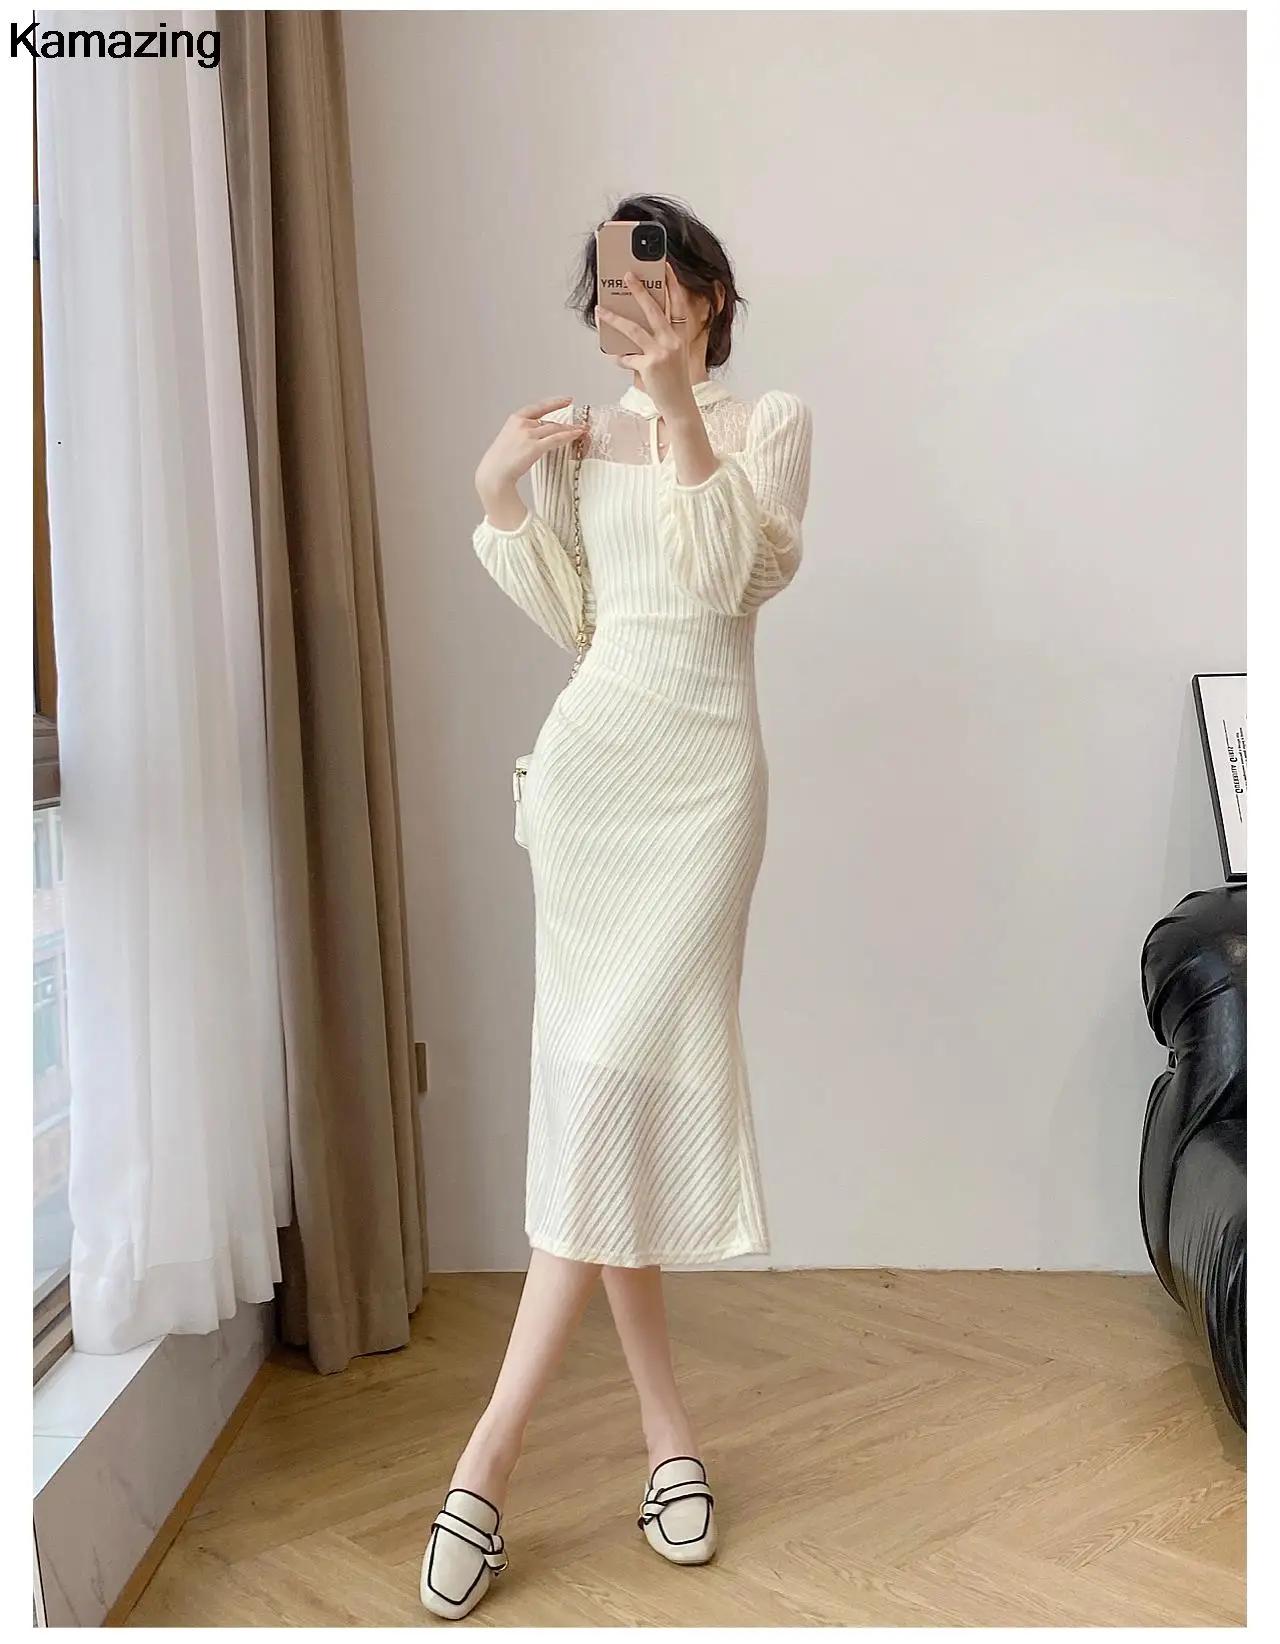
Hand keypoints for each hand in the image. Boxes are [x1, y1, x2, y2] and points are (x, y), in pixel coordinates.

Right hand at [475, 397, 586, 502]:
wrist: (493, 473)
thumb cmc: (500, 461)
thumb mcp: (510, 440)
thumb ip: (523, 434)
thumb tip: (539, 436)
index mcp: (515, 419)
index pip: (538, 407)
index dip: (554, 403)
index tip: (567, 400)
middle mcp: (522, 424)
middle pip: (549, 421)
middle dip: (566, 423)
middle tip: (579, 424)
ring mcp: (528, 434)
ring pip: (555, 428)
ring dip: (571, 429)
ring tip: (582, 430)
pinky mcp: (534, 447)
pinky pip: (556, 439)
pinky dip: (568, 436)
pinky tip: (576, 435)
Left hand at [598, 262, 696, 423]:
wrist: (679, 405)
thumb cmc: (674, 379)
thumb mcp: (673, 354)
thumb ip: (660, 338)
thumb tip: (633, 323)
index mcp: (680, 335)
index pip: (678, 303)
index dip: (673, 283)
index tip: (665, 266)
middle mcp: (672, 341)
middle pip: (653, 308)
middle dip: (639, 289)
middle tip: (626, 274)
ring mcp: (661, 353)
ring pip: (633, 329)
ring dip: (614, 318)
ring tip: (600, 310)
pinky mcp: (649, 367)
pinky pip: (625, 357)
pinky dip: (616, 356)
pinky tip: (609, 353)